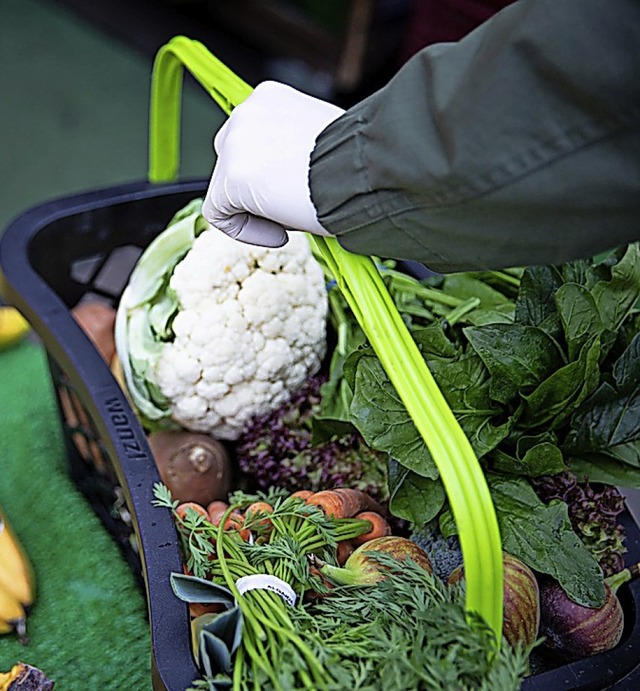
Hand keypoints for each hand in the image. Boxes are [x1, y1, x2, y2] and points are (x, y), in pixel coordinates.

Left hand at [202, 81, 343, 246]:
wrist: (366, 171)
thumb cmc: (358, 161)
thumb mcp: (323, 142)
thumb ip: (294, 150)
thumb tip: (289, 177)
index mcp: (269, 98)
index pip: (251, 139)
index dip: (268, 173)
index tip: (293, 192)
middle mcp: (246, 113)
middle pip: (230, 159)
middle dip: (255, 189)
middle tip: (289, 208)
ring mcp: (235, 144)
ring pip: (224, 187)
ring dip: (255, 210)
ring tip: (291, 220)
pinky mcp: (231, 177)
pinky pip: (219, 214)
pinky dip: (245, 231)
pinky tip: (280, 235)